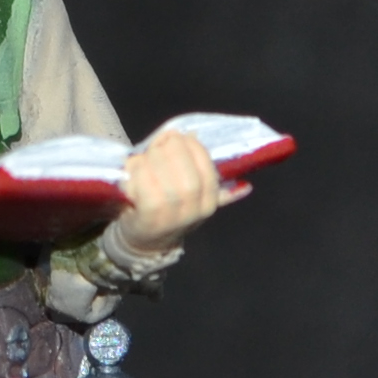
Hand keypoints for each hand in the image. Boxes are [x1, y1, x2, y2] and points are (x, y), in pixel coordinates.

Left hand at [113, 129, 250, 256]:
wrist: (142, 241)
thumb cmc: (166, 209)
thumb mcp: (193, 198)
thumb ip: (209, 182)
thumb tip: (245, 186)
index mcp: (209, 201)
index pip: (207, 166)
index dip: (190, 146)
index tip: (175, 137)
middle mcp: (195, 211)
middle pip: (188, 174)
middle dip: (170, 151)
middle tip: (156, 145)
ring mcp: (173, 217)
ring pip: (168, 180)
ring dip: (151, 160)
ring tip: (141, 158)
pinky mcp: (150, 219)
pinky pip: (147, 190)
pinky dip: (137, 174)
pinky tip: (131, 171)